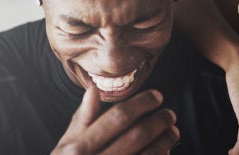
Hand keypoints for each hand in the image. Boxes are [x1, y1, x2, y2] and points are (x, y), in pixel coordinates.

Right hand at [52, 87, 179, 154]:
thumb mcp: (65, 145)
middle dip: (158, 122)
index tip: (157, 97)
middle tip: (170, 114)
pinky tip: (165, 152)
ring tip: (172, 132)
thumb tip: (94, 90)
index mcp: (80, 148)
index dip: (142, 104)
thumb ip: (82, 118)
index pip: (118, 117)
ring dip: (164, 142)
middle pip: (137, 136)